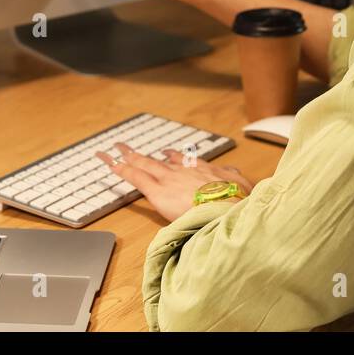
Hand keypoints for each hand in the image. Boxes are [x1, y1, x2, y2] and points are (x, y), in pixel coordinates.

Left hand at [98, 142, 252, 222]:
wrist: (228, 206)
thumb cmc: (237, 201)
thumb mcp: (244, 188)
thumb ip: (238, 183)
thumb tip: (240, 179)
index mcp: (203, 171)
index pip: (185, 162)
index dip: (173, 158)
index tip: (166, 153)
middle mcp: (184, 170)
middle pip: (160, 160)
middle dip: (145, 154)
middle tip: (131, 148)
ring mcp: (169, 178)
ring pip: (144, 164)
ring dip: (129, 156)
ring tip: (116, 150)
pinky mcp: (157, 190)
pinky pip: (135, 177)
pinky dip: (121, 169)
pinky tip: (110, 163)